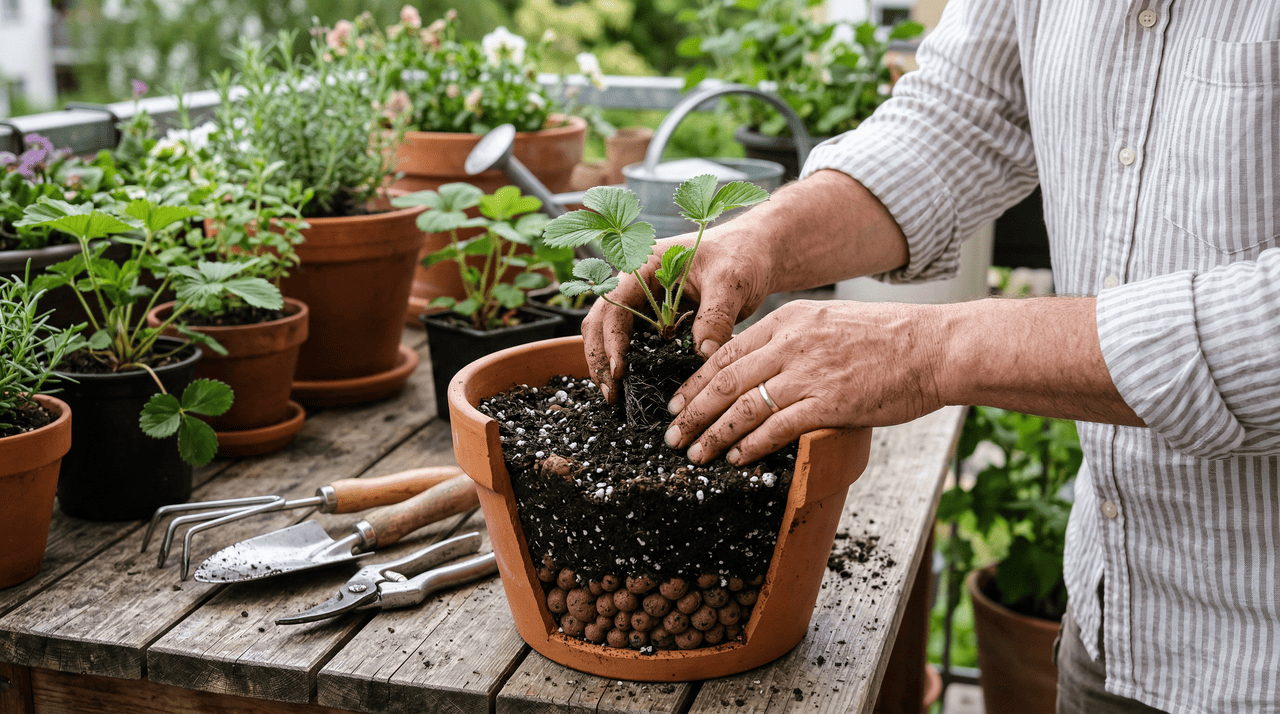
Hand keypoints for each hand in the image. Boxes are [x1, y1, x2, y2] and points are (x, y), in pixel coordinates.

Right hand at [580, 226, 773, 402]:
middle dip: (599, 357)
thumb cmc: (740, 256)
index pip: (615, 305)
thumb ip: (716, 315)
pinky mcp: (658, 322)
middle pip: (600, 322)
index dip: (612, 339)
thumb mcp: (731, 281)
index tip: (620, 371)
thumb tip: (703, 354)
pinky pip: (635, 344)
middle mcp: (637, 285)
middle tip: (611, 393)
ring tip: (616, 397)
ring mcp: (645, 304)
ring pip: (610, 335)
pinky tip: (634, 386)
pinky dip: (629, 365)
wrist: (754, 254)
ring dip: (608, 364)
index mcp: (645, 267)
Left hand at [662, 300, 945, 464]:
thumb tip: (766, 370)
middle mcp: (791, 342)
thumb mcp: (831, 323)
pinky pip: (777, 427)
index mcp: (789, 319)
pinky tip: (736, 457)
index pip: (726, 352)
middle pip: (725, 380)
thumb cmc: (891, 339)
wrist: (936, 346)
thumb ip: (795, 341)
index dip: (696, 381)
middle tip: (672, 433)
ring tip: (694, 453)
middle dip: (692, 411)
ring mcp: (809, 372)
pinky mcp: (828, 402)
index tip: (677, 402)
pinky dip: (751, 444)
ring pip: (743, 406)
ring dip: (713, 433)